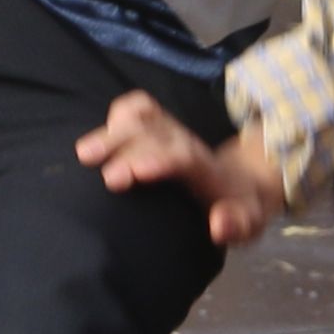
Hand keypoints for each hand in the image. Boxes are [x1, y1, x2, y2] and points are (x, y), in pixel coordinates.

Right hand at [77, 91, 289, 246]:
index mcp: (208, 170)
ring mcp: (172, 133)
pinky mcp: (160, 127)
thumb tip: (219, 225)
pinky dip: (121, 113)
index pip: (184, 158)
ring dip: (114, 133)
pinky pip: (142, 108)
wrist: (244, 181)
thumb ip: (236, 224)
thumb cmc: (240, 208)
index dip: (160, 160)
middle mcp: (187, 145)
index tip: (136, 173)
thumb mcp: (249, 222)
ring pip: (143, 120)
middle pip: (157, 137)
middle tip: (107, 178)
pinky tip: (101, 134)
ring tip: (84, 153)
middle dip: (130, 151)